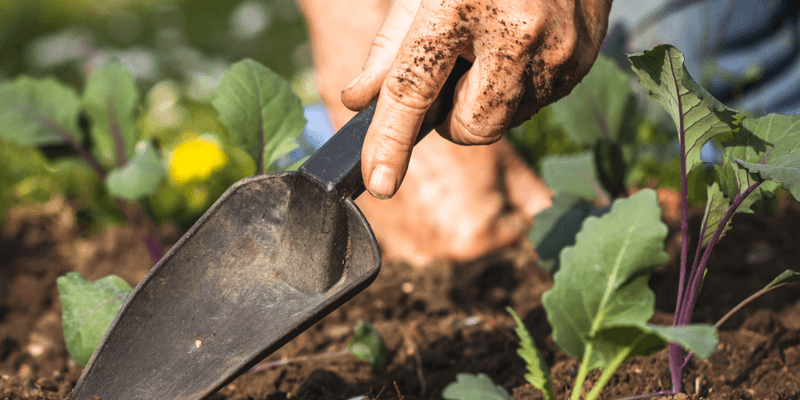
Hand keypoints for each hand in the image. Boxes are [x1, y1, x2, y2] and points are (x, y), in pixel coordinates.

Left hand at [342, 0, 612, 198]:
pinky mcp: (583, 61)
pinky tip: (521, 43)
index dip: (392, 140)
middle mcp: (517, 34)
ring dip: (487, 99)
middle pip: (471, 127)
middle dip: (452, 115)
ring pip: (505, 120)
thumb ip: (391, 46)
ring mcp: (558, 51)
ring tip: (492, 43)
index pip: (414, 89)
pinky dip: (519, 88)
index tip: (380, 183)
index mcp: (461, 7)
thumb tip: (359, 101)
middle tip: (454, 70)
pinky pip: (538, 103)